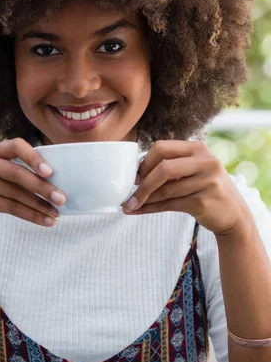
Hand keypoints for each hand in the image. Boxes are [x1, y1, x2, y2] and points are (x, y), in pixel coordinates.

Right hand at [0, 137, 66, 233]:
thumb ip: (15, 170)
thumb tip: (54, 181)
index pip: (16, 146)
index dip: (34, 157)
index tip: (51, 172)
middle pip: (17, 173)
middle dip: (43, 187)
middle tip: (62, 198)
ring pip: (15, 194)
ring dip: (39, 206)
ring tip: (56, 214)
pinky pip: (10, 207)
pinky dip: (30, 215)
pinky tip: (44, 221)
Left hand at [121, 140, 251, 236]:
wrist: (233, 213)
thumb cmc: (205, 189)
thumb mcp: (193, 170)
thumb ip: (171, 166)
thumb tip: (134, 174)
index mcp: (198, 148)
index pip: (162, 147)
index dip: (144, 162)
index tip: (134, 176)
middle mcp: (205, 162)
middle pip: (163, 168)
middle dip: (142, 183)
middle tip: (129, 193)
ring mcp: (207, 182)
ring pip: (165, 190)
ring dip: (144, 199)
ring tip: (129, 205)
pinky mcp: (204, 202)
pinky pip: (169, 205)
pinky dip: (150, 208)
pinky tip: (138, 211)